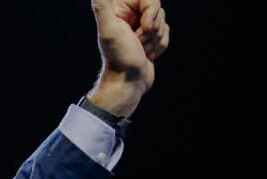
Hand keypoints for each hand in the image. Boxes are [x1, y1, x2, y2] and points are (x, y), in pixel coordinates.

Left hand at [88, 0, 170, 116]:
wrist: (128, 83)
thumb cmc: (119, 59)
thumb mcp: (109, 30)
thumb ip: (101, 7)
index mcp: (118, 9)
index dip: (151, 10)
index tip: (143, 26)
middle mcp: (128, 15)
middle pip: (156, 8)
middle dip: (152, 27)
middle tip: (139, 41)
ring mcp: (139, 26)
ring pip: (162, 20)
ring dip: (155, 38)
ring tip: (141, 49)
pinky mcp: (149, 36)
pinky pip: (165, 32)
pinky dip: (159, 45)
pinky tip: (147, 54)